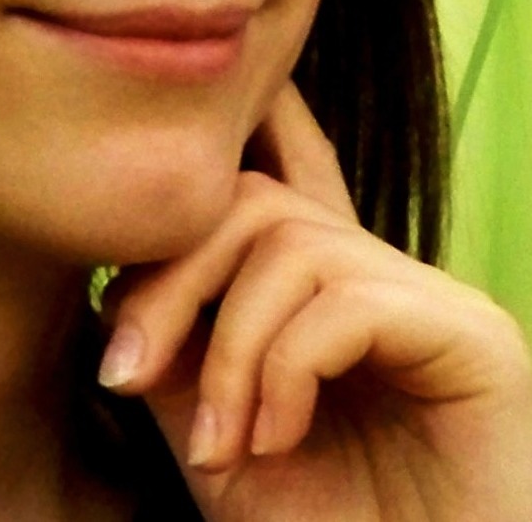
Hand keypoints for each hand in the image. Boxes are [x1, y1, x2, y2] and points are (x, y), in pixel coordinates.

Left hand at [98, 83, 531, 520]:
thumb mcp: (222, 441)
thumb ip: (178, 361)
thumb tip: (118, 296)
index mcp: (323, 291)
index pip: (282, 173)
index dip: (233, 141)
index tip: (137, 205)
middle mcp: (377, 274)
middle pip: (254, 202)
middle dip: (172, 281)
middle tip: (126, 374)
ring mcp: (425, 297)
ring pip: (291, 245)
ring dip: (229, 348)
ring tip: (223, 446)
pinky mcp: (469, 334)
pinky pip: (345, 301)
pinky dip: (286, 371)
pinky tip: (277, 439)